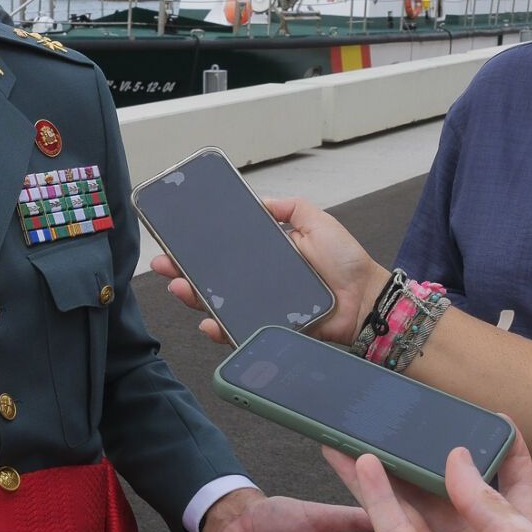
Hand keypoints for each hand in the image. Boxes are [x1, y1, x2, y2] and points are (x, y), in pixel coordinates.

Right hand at [149, 196, 386, 346]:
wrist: (366, 299)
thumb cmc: (347, 262)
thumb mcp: (317, 221)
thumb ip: (289, 207)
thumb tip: (258, 200)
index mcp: (266, 256)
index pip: (225, 252)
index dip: (199, 247)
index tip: (175, 240)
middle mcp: (258, 282)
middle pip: (212, 279)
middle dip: (183, 272)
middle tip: (164, 264)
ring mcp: (261, 307)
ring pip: (218, 305)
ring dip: (194, 298)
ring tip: (180, 288)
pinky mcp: (269, 329)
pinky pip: (239, 331)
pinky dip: (221, 329)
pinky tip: (209, 323)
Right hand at [322, 431, 531, 531]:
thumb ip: (487, 501)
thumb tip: (456, 459)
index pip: (510, 479)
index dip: (500, 447)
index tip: (485, 415)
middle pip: (447, 488)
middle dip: (425, 455)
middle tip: (402, 419)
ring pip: (412, 505)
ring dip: (389, 471)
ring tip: (365, 433)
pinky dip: (376, 499)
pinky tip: (362, 467)